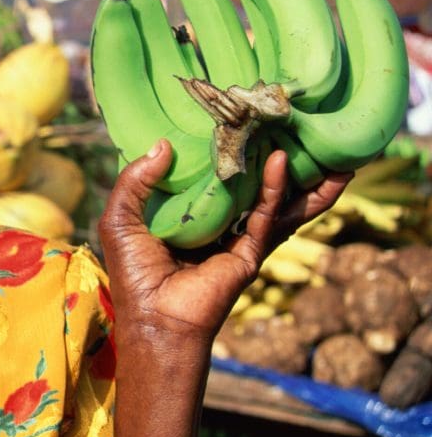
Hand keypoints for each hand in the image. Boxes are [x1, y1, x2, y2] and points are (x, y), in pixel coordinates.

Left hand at [99, 139, 350, 344]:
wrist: (155, 318)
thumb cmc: (133, 272)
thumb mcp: (120, 218)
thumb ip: (135, 180)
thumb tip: (163, 144)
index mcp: (185, 213)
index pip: (208, 174)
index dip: (221, 149)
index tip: (234, 117)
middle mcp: (215, 222)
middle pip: (249, 183)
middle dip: (271, 158)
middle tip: (289, 125)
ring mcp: (236, 237)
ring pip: (273, 199)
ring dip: (297, 175)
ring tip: (316, 145)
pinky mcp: (250, 253)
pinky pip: (269, 216)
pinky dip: (277, 190)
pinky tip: (281, 163)